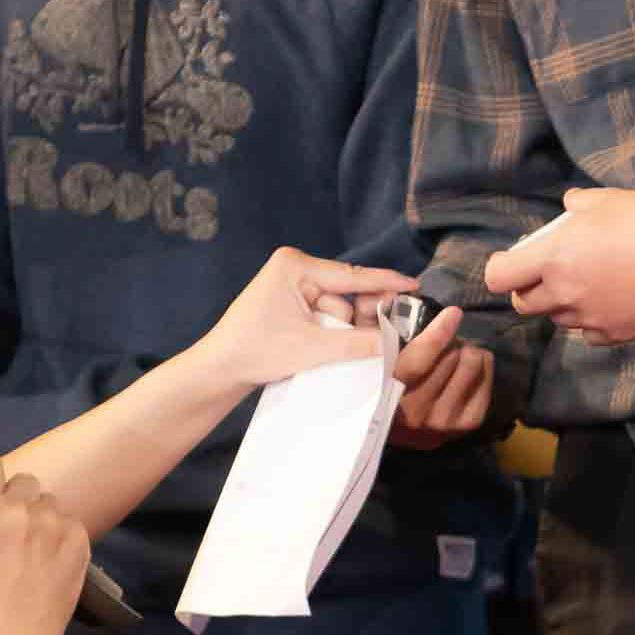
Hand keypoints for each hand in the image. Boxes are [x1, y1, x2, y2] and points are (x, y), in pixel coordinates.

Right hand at [0, 445, 87, 634]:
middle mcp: (22, 511)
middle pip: (23, 480)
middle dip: (14, 497)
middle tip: (9, 523)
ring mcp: (54, 525)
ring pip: (48, 501)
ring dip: (39, 515)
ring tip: (31, 545)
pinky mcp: (79, 540)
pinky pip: (69, 522)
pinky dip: (60, 534)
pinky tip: (48, 558)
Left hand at [205, 247, 401, 388]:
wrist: (220, 369)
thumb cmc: (257, 351)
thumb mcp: (314, 348)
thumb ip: (359, 343)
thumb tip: (398, 343)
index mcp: (296, 266)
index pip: (352, 275)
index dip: (386, 283)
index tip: (414, 285)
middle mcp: (295, 268)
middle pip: (347, 294)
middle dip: (361, 318)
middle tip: (387, 337)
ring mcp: (292, 285)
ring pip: (339, 309)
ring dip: (344, 331)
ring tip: (339, 352)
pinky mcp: (291, 303)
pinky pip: (325, 315)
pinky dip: (333, 333)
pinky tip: (332, 349)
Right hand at [387, 310, 493, 448]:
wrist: (399, 430)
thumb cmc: (387, 386)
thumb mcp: (381, 362)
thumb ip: (395, 338)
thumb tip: (426, 312)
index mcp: (388, 395)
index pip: (418, 361)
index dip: (438, 333)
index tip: (453, 313)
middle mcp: (417, 413)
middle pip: (451, 356)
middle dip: (451, 344)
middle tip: (445, 347)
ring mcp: (444, 421)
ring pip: (472, 363)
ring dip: (467, 353)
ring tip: (456, 358)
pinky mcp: (467, 423)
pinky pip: (486, 378)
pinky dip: (482, 367)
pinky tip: (469, 370)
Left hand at [484, 188, 634, 346]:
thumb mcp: (608, 200)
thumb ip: (578, 204)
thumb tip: (569, 206)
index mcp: (552, 259)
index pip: (499, 276)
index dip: (502, 268)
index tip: (514, 260)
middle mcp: (563, 294)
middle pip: (523, 304)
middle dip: (528, 289)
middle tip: (549, 273)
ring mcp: (586, 319)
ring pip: (557, 319)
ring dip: (562, 304)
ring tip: (588, 285)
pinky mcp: (611, 335)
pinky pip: (587, 333)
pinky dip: (590, 321)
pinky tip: (609, 303)